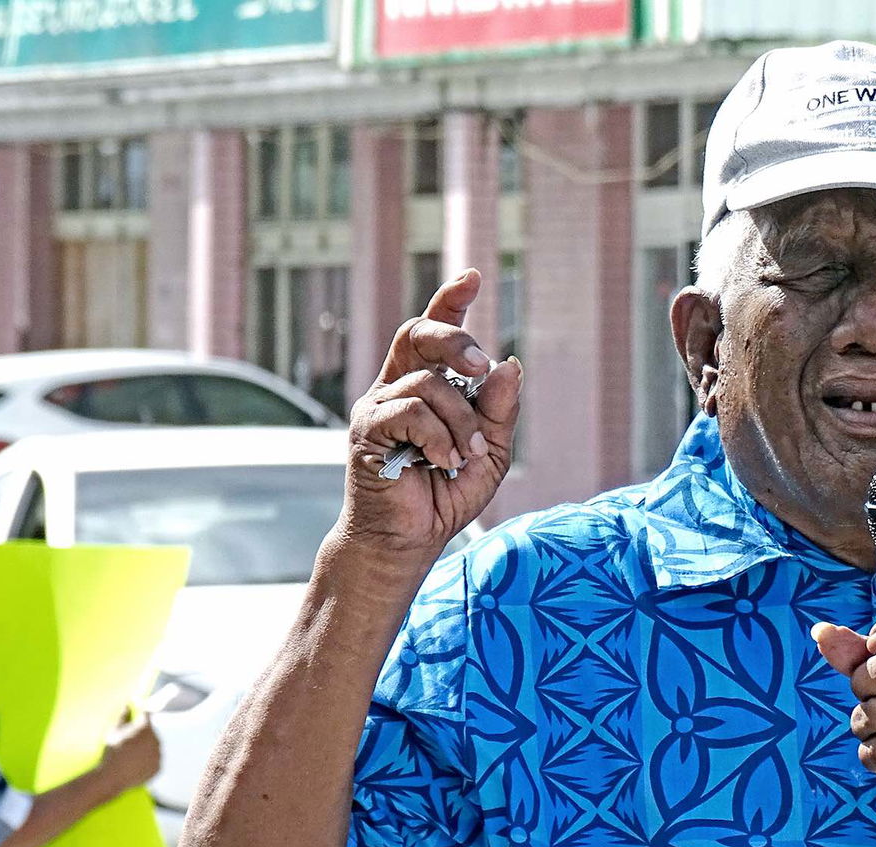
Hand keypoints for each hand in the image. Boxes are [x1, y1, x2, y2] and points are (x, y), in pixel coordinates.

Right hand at [100, 711, 160, 794]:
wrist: (112, 776)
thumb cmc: (111, 751)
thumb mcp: (113, 731)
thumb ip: (123, 716)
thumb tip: (128, 704)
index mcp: (145, 728)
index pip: (147, 714)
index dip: (142, 709)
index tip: (139, 707)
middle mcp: (156, 740)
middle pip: (151, 732)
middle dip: (142, 733)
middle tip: (130, 738)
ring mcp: (158, 755)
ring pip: (153, 747)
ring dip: (146, 747)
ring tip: (131, 753)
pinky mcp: (158, 768)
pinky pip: (154, 761)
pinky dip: (148, 761)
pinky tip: (136, 763)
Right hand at [337, 269, 522, 568]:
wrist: (408, 542)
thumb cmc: (444, 496)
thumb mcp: (488, 452)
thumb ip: (499, 411)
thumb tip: (509, 363)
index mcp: (425, 387)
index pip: (433, 333)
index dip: (450, 301)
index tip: (473, 276)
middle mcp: (396, 388)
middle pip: (419, 335)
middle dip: (456, 341)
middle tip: (482, 368)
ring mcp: (377, 406)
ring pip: (428, 383)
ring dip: (460, 420)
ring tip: (464, 456)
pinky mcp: (366, 430)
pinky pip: (410, 412)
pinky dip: (437, 436)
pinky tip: (442, 461)